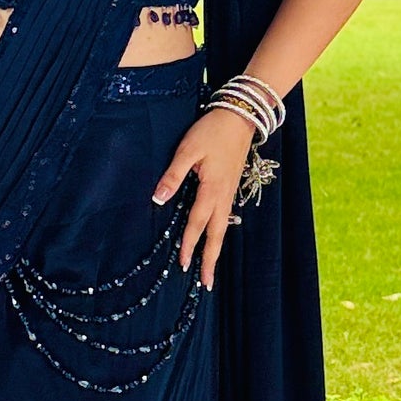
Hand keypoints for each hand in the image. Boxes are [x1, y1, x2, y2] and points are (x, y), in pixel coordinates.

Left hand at [153, 106, 255, 288]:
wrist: (241, 116)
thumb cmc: (212, 130)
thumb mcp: (188, 149)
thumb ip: (173, 175)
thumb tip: (158, 199)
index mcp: (212, 190)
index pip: (197, 224)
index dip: (189, 245)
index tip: (183, 265)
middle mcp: (224, 196)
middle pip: (217, 235)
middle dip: (210, 260)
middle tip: (206, 283)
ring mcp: (230, 192)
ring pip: (223, 227)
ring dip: (216, 248)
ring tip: (210, 268)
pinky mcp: (231, 185)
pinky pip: (225, 216)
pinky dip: (220, 232)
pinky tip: (216, 236)